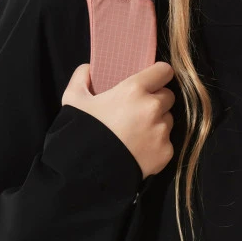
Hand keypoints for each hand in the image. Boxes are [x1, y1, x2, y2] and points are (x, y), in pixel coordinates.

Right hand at [61, 60, 175, 179]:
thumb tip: (90, 69)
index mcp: (134, 90)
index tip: (153, 80)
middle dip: (157, 100)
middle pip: (168, 97)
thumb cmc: (81, 132)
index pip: (164, 71)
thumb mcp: (73, 99)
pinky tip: (138, 149)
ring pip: (168, 120)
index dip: (159, 74)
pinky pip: (166, 143)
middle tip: (139, 110)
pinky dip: (156, 145)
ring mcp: (161, 132)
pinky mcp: (165, 153)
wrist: (87, 171)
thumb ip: (82, 77)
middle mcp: (153, 108)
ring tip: (137, 132)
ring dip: (157, 123)